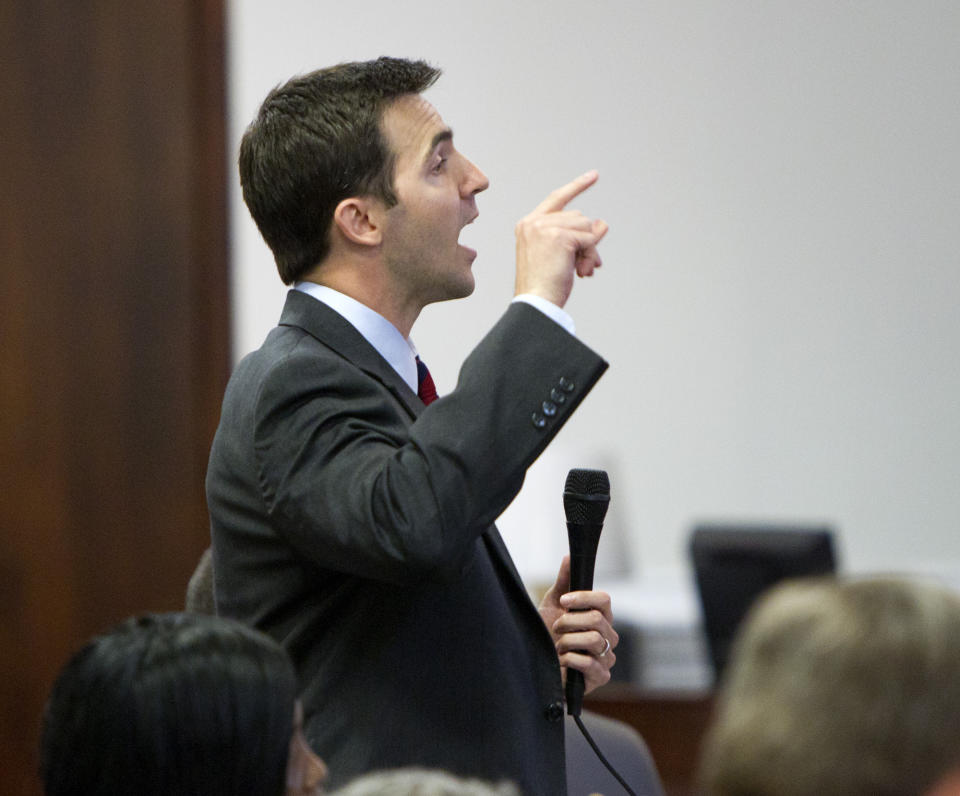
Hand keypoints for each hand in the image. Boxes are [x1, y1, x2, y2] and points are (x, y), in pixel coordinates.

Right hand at [514, 171, 608, 307]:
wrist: (535, 303)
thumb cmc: (544, 286)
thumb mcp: (562, 256)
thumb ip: (578, 237)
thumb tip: (602, 223)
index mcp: (527, 226)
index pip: (557, 199)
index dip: (576, 187)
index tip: (594, 175)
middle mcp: (533, 222)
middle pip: (578, 217)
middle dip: (587, 240)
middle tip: (586, 266)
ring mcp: (545, 227)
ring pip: (585, 226)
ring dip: (590, 250)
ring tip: (581, 271)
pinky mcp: (559, 236)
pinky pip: (589, 238)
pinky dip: (590, 254)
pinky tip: (580, 270)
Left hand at [539, 556, 617, 694]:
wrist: (538, 664)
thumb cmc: (548, 634)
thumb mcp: (553, 604)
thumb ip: (564, 581)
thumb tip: (570, 556)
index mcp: (601, 616)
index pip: (604, 600)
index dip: (583, 598)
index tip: (563, 601)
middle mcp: (608, 636)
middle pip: (597, 619)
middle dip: (569, 622)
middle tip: (556, 627)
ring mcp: (606, 657)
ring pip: (593, 640)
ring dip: (567, 641)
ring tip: (558, 646)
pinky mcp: (600, 676)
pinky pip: (589, 663)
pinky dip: (569, 659)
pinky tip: (562, 660)